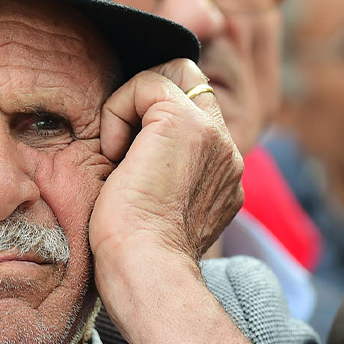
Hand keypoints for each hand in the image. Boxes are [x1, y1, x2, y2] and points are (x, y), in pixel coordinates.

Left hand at [89, 59, 241, 273]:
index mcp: (223, 176)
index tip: (128, 154)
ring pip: (172, 75)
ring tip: (119, 154)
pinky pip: (146, 85)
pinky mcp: (187, 124)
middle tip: (121, 144)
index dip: (158, 114)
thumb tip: (129, 152)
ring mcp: (215, 136)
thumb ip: (163, 173)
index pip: (198, 112)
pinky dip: (118, 110)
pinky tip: (114, 154)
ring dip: (133, 106)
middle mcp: (228, 153)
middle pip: (190, 81)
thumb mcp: (155, 206)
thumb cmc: (133, 253)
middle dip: (147, 96)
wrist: (143, 269)